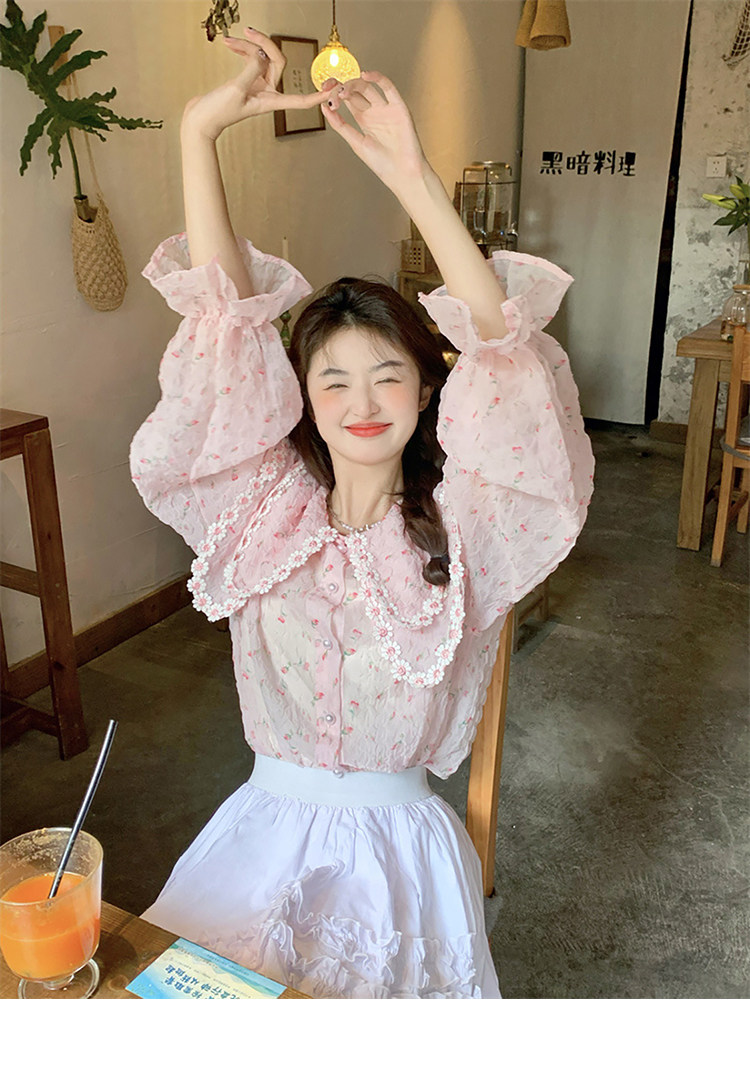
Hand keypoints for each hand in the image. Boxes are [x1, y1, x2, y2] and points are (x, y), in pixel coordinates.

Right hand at [182, 28, 338, 140]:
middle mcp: (267, 92)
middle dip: (263, 44)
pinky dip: (242, 50)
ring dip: (247, 45)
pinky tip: (230, 45)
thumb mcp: (238, 89)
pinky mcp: (245, 81)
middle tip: (247, 32)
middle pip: (276, 61)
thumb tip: (262, 54)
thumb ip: (253, 68)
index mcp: (271, 101)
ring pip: (261, 57)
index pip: (301, 100)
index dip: (317, 96)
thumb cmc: (218, 111)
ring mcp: (257, 86)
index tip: (331, 90)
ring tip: (230, 41)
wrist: (199, 120)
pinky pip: (250, 60)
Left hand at [323, 72, 428, 192]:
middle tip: (330, 90)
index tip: (324, 93)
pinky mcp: (399, 107)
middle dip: (341, 88)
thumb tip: (324, 107)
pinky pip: (388, 87)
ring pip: (368, 87)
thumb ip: (340, 125)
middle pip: (356, 91)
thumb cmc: (382, 164)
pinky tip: (365, 75)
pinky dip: (377, 78)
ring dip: (354, 84)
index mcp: (364, 120)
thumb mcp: (355, 143)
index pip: (348, 99)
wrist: (402, 173)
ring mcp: (386, 108)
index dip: (336, 93)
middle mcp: (374, 112)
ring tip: (343, 91)